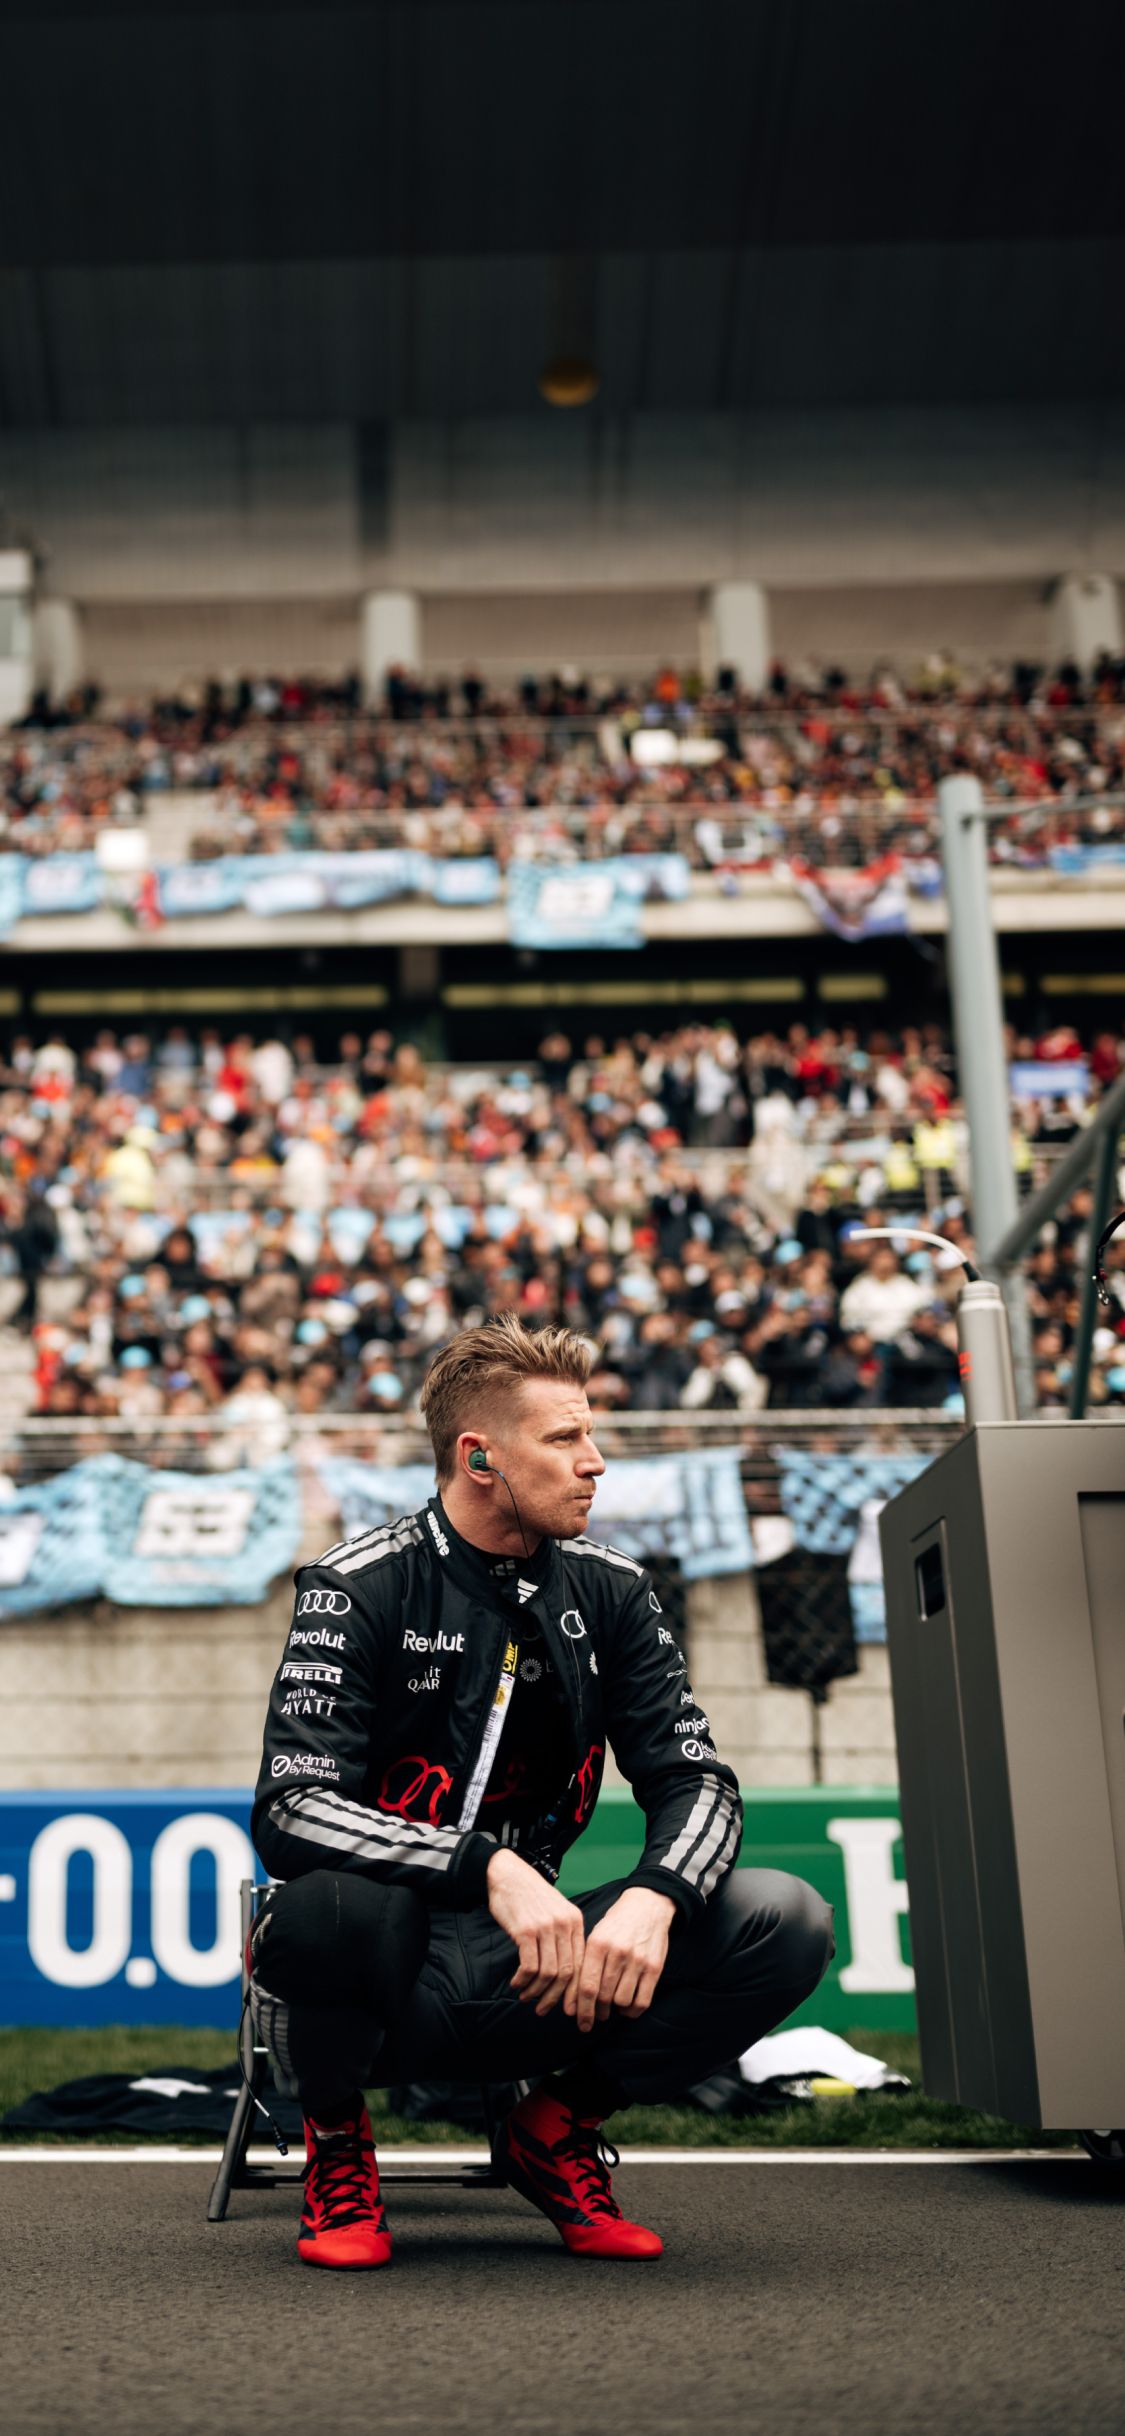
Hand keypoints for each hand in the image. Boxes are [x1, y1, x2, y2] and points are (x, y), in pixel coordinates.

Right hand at [486, 1848, 586, 2017]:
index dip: (575, 1990)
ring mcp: (546, 1927)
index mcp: (576, 1921)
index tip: (568, 2008)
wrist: (507, 1874)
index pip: (582, 1964)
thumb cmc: (530, 1896)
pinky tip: (516, 1983)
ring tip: (526, 1996)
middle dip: (555, 1997)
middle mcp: (564, 1925)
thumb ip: (564, 1936)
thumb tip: (567, 1972)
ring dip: (536, 1991)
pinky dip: (523, 1980)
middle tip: (543, 2010)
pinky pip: (529, 1966)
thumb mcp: (556, 1911)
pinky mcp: (526, 1930)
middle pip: (567, 1973)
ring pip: (548, 1973)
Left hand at [571, 1887, 675, 2033]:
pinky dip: (632, 2011)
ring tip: (611, 2007)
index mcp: (598, 1943)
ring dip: (614, 2010)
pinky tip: (627, 2007)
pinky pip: (642, 2001)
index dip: (581, 2008)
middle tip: (595, 2016)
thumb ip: (584, 1964)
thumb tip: (573, 2002)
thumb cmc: (616, 1925)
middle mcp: (617, 1952)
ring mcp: (638, 1960)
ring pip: (621, 2001)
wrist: (647, 1906)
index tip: (578, 2021)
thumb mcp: (596, 1936)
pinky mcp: (654, 1967)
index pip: (586, 1986)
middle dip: (596, 2012)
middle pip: (603, 1996)